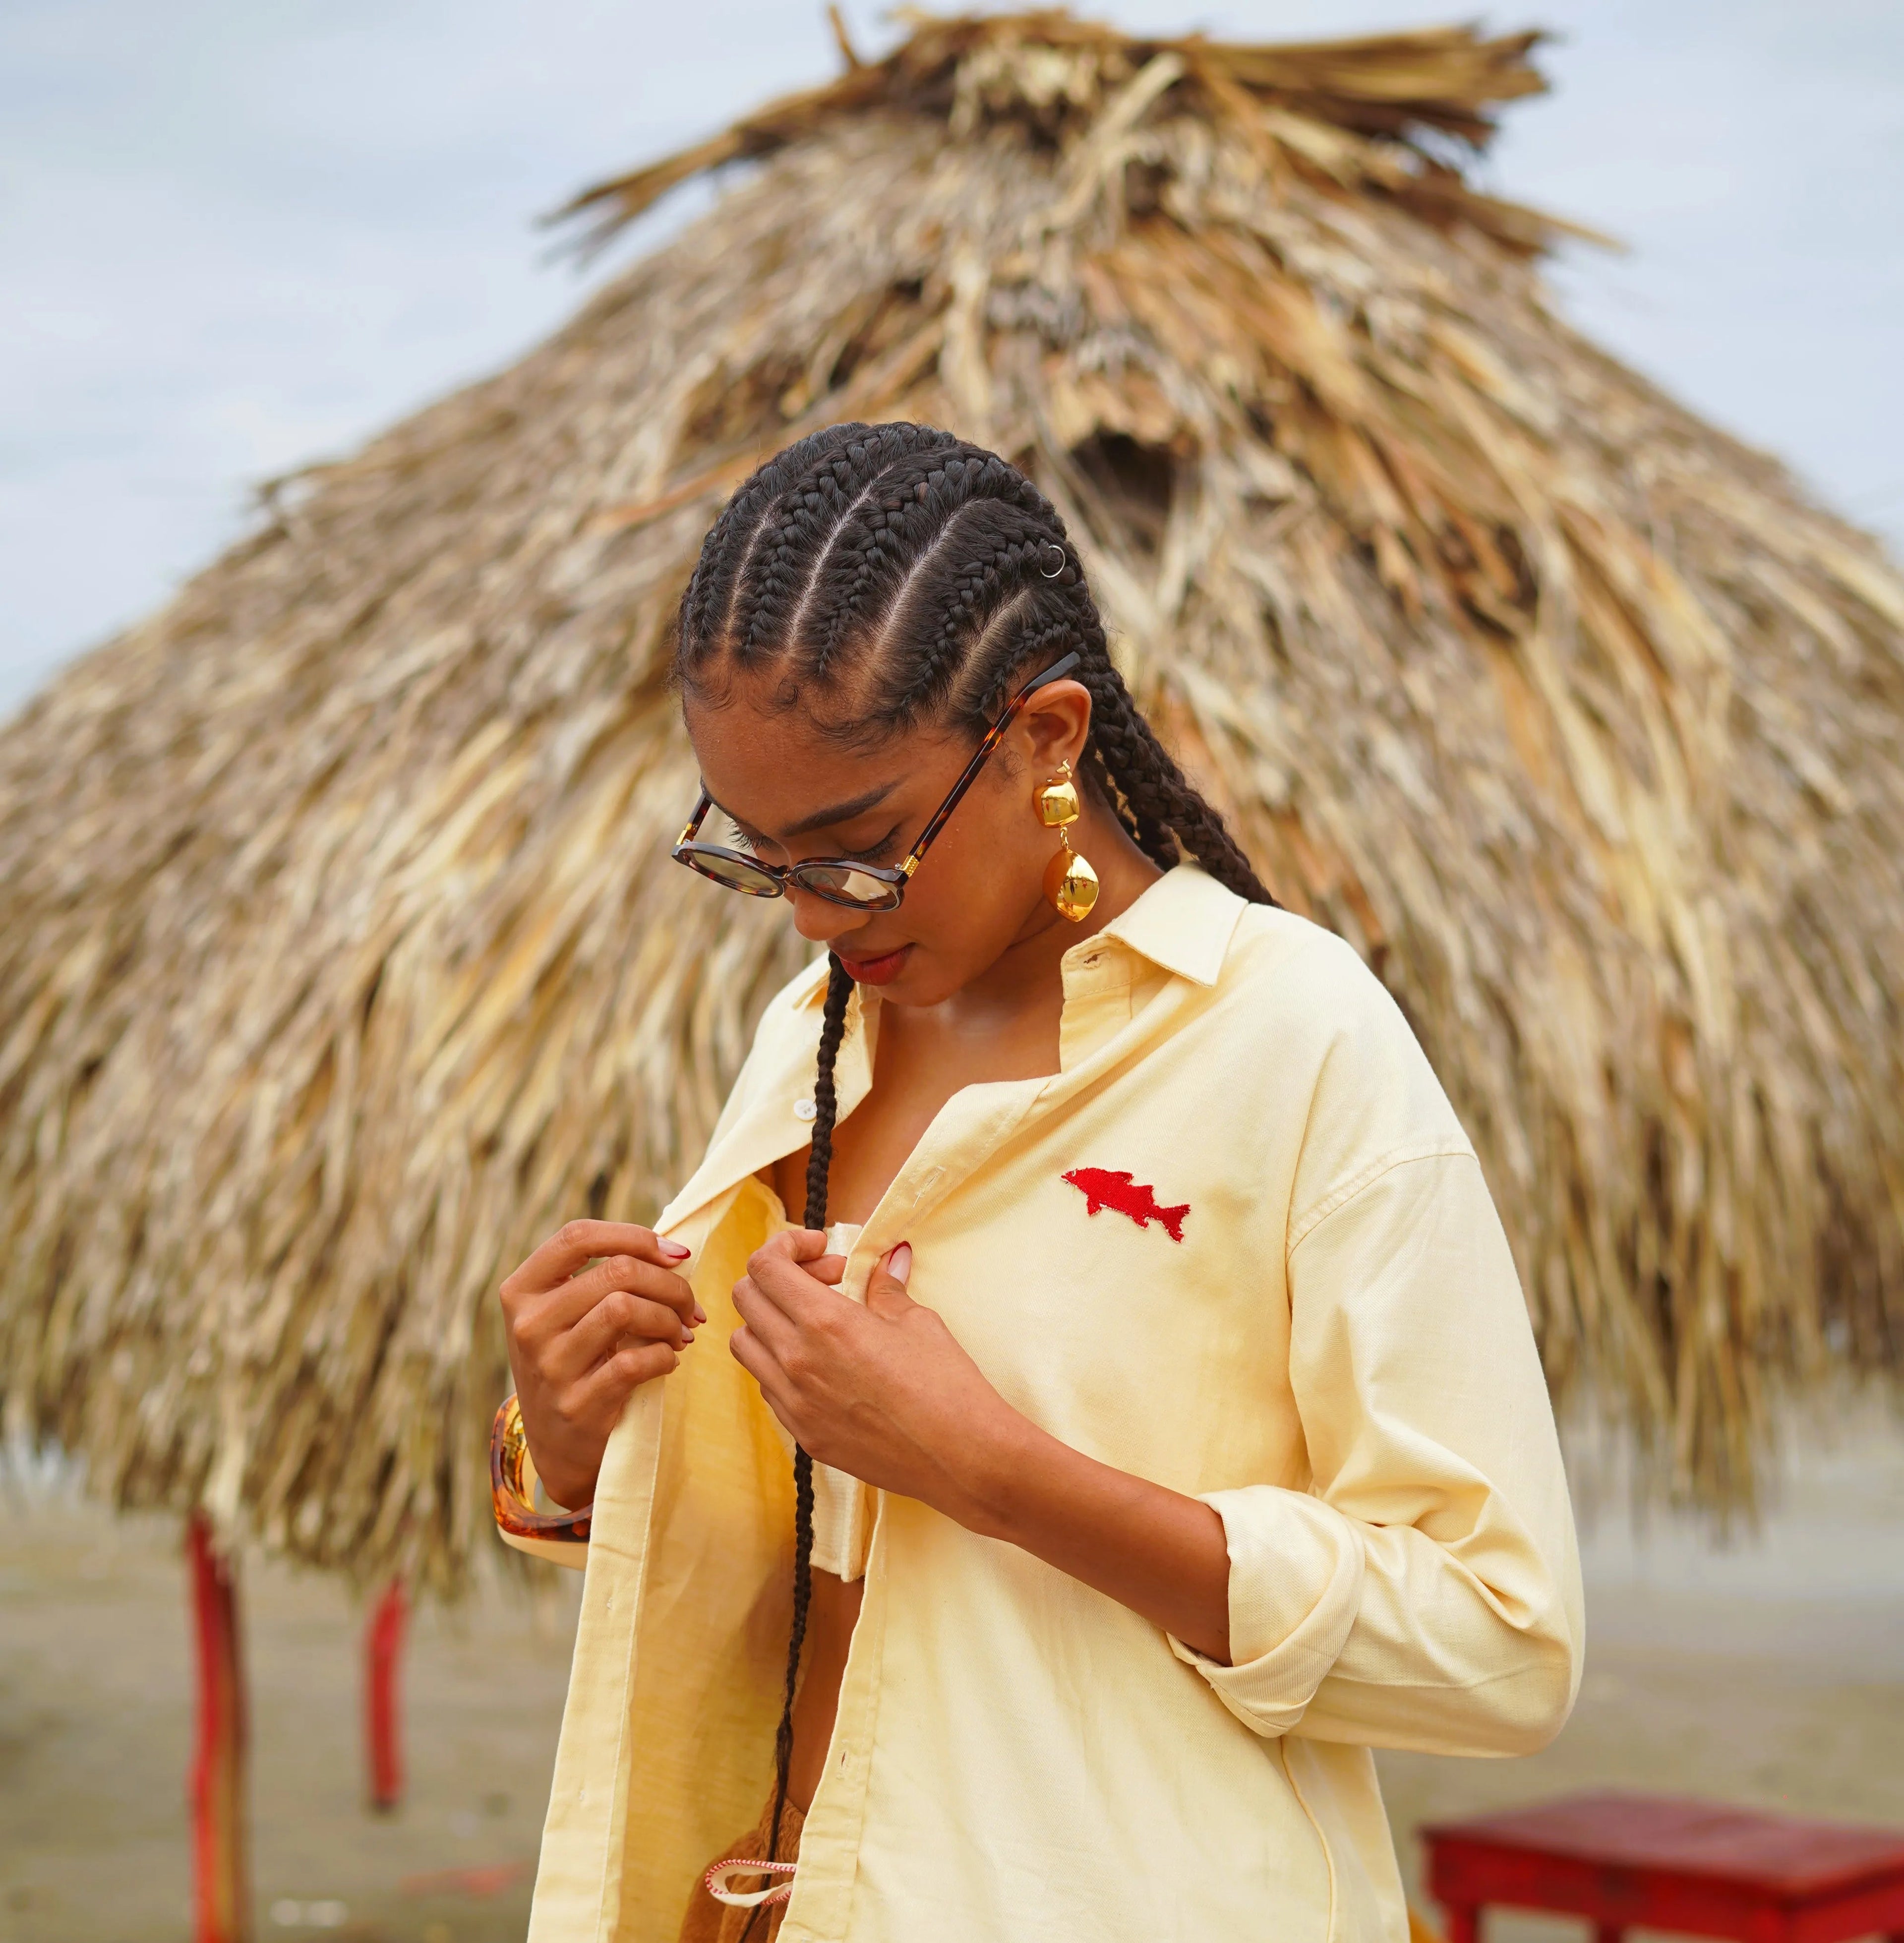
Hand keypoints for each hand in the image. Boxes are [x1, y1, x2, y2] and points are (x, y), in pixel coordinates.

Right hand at [498, 1219, 703, 1511]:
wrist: (558, 1444)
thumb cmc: (575, 1361)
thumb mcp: (568, 1316)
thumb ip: (604, 1278)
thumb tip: (675, 1254)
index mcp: (522, 1291)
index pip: (576, 1237)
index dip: (635, 1236)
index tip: (676, 1253)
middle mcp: (529, 1325)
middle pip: (616, 1271)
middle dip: (669, 1283)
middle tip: (689, 1305)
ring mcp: (549, 1367)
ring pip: (625, 1309)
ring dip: (668, 1318)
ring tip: (680, 1333)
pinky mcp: (577, 1404)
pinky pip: (635, 1361)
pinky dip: (664, 1356)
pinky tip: (667, 1361)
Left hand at [729, 1231, 1018, 1528]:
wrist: (960, 1458)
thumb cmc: (946, 1385)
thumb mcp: (917, 1322)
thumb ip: (886, 1287)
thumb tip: (888, 1260)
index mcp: (825, 1323)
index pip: (765, 1267)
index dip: (785, 1245)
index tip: (818, 1247)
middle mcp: (796, 1361)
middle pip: (746, 1299)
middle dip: (778, 1277)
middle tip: (826, 1280)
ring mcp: (794, 1403)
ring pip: (746, 1345)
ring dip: (772, 1321)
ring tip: (819, 1322)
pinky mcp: (803, 1435)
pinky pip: (768, 1387)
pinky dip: (782, 1363)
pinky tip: (826, 1364)